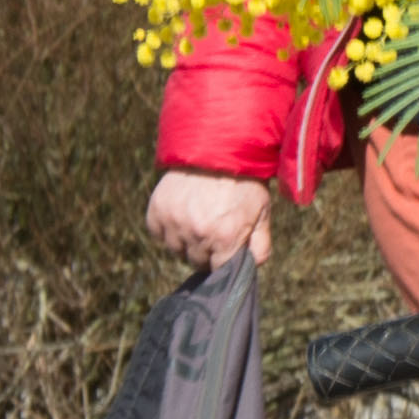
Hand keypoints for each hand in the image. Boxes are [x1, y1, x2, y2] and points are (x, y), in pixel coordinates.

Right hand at [147, 169, 270, 268]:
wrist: (216, 147)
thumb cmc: (243, 182)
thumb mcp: (262, 212)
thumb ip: (261, 246)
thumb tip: (253, 266)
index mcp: (226, 238)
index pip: (219, 271)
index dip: (223, 261)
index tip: (226, 249)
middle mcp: (197, 234)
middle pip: (196, 262)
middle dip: (206, 251)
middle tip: (213, 229)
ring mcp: (174, 223)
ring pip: (176, 250)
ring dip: (185, 241)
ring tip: (197, 219)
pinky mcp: (157, 211)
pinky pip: (158, 234)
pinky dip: (167, 228)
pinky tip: (181, 213)